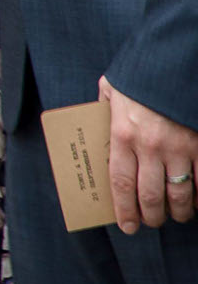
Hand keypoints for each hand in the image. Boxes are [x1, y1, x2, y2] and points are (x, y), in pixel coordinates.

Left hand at [101, 76, 197, 232]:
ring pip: (180, 195)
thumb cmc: (141, 73)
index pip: (120, 183)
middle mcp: (150, 146)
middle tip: (151, 222)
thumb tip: (96, 126)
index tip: (127, 225)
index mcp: (122, 134)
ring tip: (176, 215)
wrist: (177, 58)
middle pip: (150, 195)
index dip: (124, 210)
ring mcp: (180, 147)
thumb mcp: (113, 88)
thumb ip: (104, 110)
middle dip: (151, 215)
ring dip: (178, 211)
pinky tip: (197, 200)